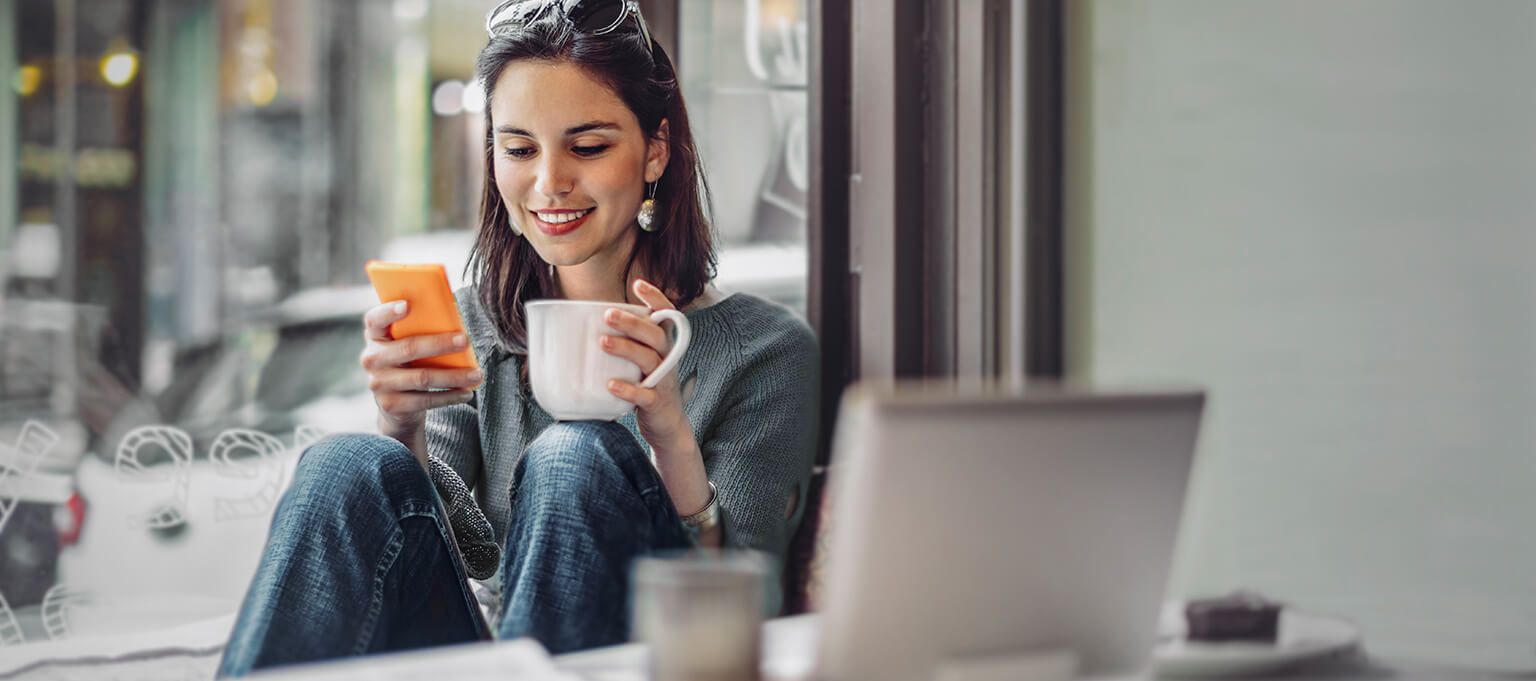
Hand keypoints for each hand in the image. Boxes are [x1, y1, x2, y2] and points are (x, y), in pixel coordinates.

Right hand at [360, 301, 482, 440]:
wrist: (396, 406)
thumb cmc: (409, 364)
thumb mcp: (406, 344)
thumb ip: (419, 329)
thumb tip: (453, 313)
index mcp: (375, 337)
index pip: (374, 319)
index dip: (388, 311)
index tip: (407, 304)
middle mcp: (372, 359)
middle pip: (408, 348)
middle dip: (440, 344)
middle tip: (465, 341)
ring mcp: (379, 384)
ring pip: (422, 377)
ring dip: (453, 376)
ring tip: (476, 374)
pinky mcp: (391, 405)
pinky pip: (426, 400)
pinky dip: (450, 396)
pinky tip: (466, 392)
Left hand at [602, 280, 690, 448]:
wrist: (666, 425)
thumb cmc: (647, 387)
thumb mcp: (642, 361)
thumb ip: (627, 344)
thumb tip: (587, 328)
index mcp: (663, 346)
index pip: (666, 316)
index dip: (656, 299)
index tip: (638, 284)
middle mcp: (667, 359)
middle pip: (656, 335)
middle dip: (633, 322)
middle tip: (608, 314)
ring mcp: (663, 381)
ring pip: (649, 359)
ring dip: (626, 349)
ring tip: (602, 342)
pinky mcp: (656, 403)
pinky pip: (644, 395)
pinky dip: (628, 389)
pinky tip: (611, 384)